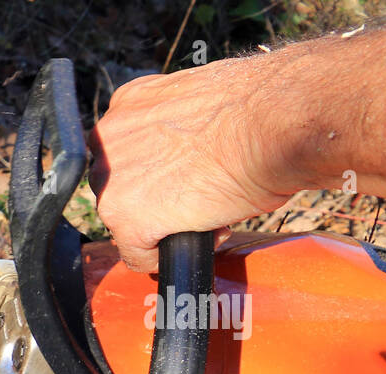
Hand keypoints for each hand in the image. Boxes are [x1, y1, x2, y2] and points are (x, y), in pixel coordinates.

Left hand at [88, 60, 296, 272]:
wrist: (275, 123)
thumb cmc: (258, 109)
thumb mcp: (202, 106)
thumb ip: (175, 129)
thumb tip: (182, 154)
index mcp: (128, 104)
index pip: (124, 152)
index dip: (154, 171)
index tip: (182, 176)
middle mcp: (110, 138)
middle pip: (119, 186)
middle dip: (153, 197)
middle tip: (196, 197)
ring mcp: (113, 181)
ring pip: (124, 220)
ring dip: (159, 225)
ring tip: (204, 214)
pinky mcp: (128, 219)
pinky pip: (135, 254)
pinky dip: (160, 257)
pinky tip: (195, 239)